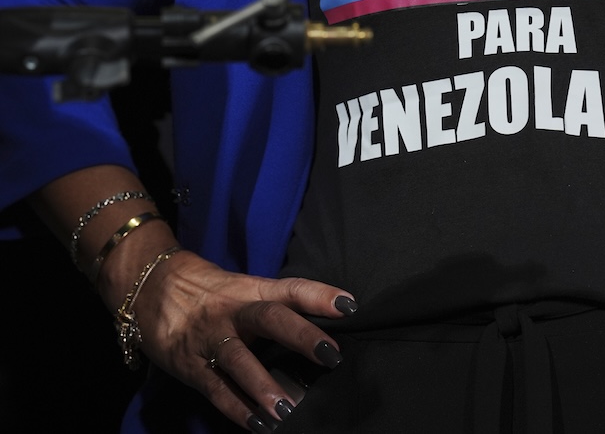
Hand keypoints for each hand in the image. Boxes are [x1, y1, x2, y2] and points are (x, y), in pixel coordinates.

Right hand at [129, 250, 357, 431]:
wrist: (151, 287)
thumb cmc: (213, 293)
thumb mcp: (245, 290)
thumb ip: (279, 305)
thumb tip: (329, 322)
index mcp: (253, 291)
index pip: (291, 288)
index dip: (320, 295)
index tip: (349, 305)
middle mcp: (234, 312)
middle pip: (269, 318)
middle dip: (300, 335)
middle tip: (330, 355)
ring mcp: (210, 337)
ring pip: (238, 359)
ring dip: (263, 385)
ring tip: (288, 408)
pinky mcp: (190, 364)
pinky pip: (215, 388)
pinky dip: (236, 408)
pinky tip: (258, 424)